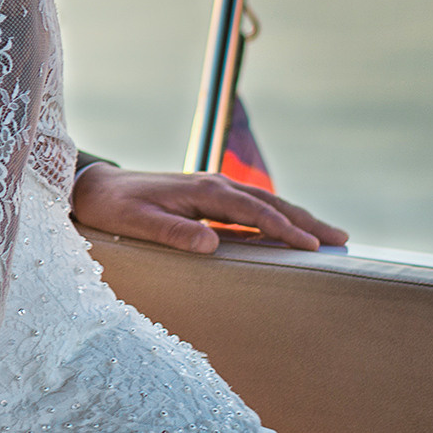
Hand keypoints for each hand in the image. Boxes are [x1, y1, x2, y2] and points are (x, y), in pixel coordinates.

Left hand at [71, 164, 346, 253]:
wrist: (92, 187)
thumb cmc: (112, 208)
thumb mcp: (136, 223)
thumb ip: (173, 233)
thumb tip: (212, 243)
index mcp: (202, 191)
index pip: (253, 212)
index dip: (284, 229)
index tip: (312, 246)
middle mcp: (212, 185)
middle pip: (269, 203)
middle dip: (305, 221)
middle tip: (341, 239)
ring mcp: (210, 190)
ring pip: (262, 203)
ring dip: (295, 217)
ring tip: (327, 235)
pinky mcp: (204, 198)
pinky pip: (248, 208)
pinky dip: (273, 218)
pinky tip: (285, 232)